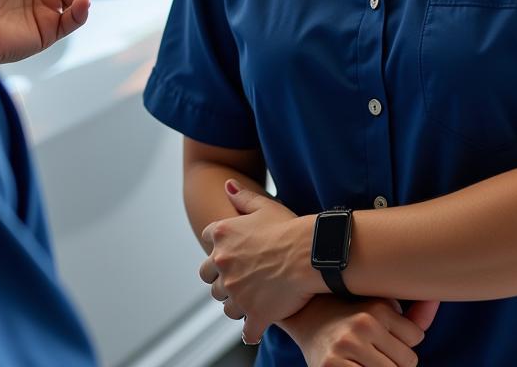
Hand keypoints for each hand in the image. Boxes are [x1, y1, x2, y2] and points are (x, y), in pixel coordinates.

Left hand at [199, 181, 311, 342]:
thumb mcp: (264, 205)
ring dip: (234, 302)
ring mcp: (236, 291)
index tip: (229, 249)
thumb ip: (242, 196)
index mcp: (223, 235)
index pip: (207, 239)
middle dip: (218, 277)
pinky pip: (246, 330)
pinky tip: (257, 327)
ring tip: (249, 299)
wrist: (310, 253)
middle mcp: (223, 263)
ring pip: (224, 303)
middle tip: (235, 278)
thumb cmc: (289, 227)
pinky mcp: (253, 314)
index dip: (218, 245)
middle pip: (207, 275)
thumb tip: (227, 185)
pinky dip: (251, 330)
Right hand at [282, 296, 438, 366]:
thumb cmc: (352, 315)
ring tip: (364, 359)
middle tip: (374, 350)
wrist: (306, 320)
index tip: (385, 334)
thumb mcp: (379, 309)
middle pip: (408, 362)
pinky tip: (355, 364)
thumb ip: (412, 315)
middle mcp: (362, 325)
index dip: (403, 340)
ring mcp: (346, 348)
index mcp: (376, 308)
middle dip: (396, 360)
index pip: (417, 337)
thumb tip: (436, 299)